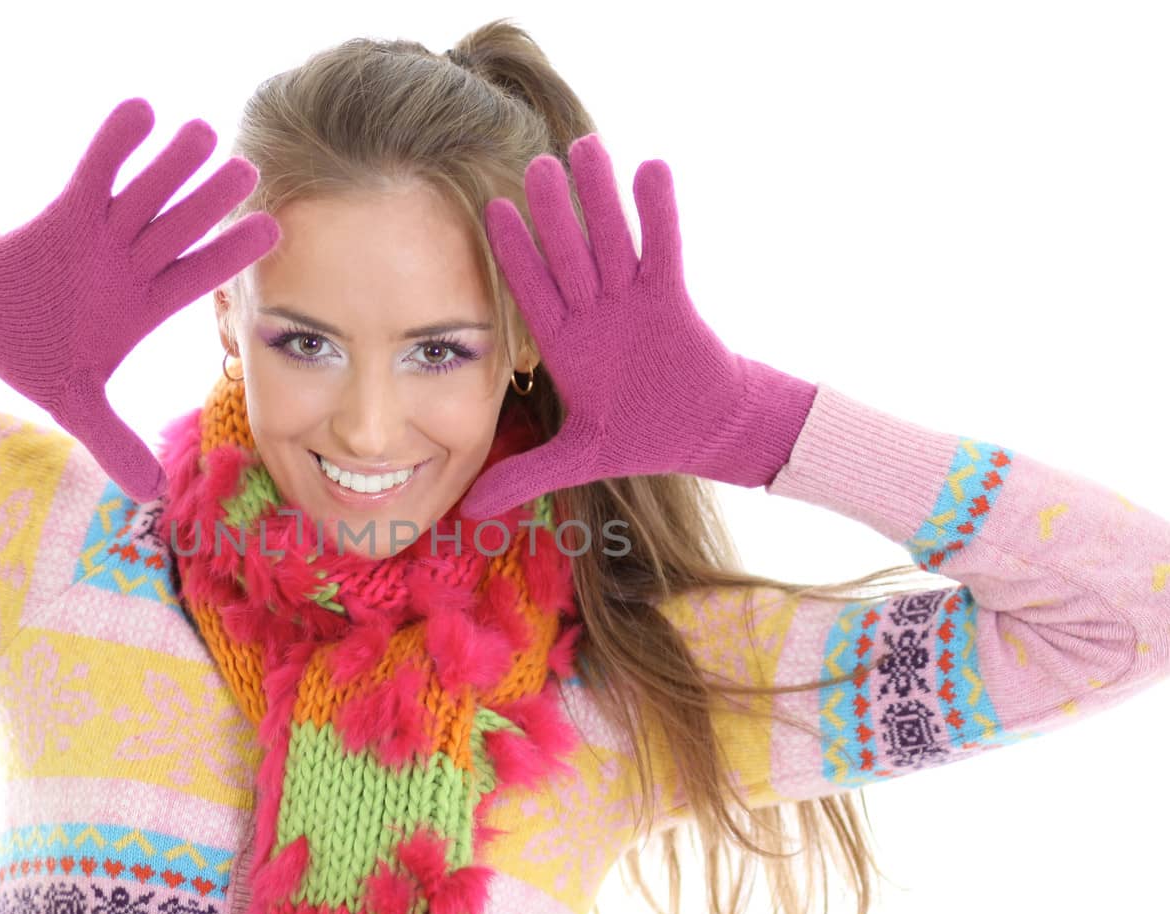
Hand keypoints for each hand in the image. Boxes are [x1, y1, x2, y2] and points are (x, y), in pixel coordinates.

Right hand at [0, 98, 280, 500]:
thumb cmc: (34, 356)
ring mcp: (101, 235)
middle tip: (248, 169)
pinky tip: (141, 110)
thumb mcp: (75, 404)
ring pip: (144, 193)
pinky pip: (94, 173)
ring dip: (171, 164)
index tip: (271, 232)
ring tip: (203, 131)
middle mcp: (131, 264)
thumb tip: (147, 494)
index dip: (230, 255)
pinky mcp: (64, 212)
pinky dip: (114, 145)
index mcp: (142, 305)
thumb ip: (113, 442)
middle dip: (210, 200)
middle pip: (178, 227)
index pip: (196, 276)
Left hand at [460, 134, 816, 519]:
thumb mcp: (576, 460)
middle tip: (533, 164)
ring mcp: (634, 300)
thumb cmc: (640, 437)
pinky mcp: (674, 298)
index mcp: (566, 343)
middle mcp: (595, 312)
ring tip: (585, 145)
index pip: (532, 291)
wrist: (702, 432)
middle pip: (569, 252)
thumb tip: (467, 512)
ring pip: (612, 238)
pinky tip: (650, 167)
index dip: (513, 253)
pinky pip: (665, 247)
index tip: (491, 213)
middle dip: (553, 212)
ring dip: (599, 195)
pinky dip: (659, 211)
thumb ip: (524, 475)